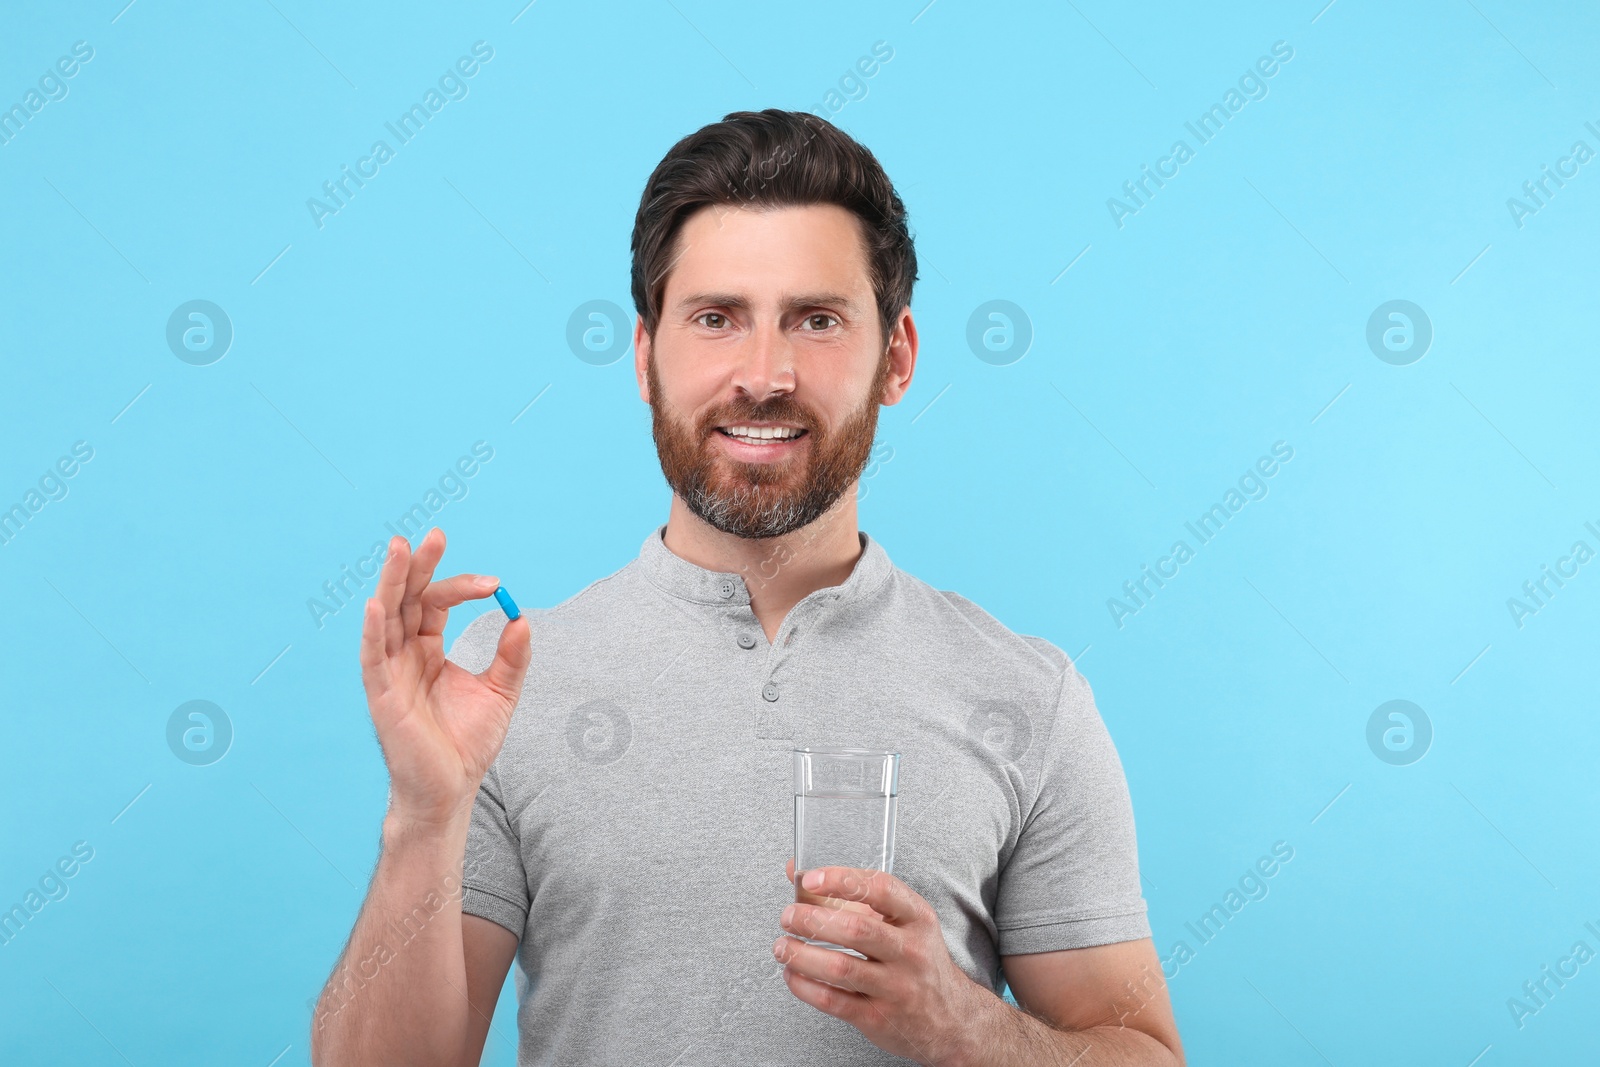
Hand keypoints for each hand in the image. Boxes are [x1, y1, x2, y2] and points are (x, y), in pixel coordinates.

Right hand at [359, 527, 530, 827]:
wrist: (452, 789)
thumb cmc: (467, 743)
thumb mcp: (500, 692)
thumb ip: (512, 657)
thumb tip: (523, 618)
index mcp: (427, 649)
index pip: (435, 603)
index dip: (462, 587)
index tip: (496, 584)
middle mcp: (404, 655)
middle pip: (406, 599)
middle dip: (418, 566)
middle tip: (436, 535)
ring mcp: (389, 673)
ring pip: (385, 617)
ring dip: (391, 582)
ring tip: (399, 547)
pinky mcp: (382, 696)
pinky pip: (372, 658)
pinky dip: (372, 631)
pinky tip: (377, 605)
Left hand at [776, 860, 988, 1066]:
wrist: (951, 1019)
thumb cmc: (917, 961)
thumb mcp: (900, 923)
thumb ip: (851, 896)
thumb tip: (796, 871)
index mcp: (917, 919)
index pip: (881, 889)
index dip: (841, 880)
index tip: (809, 878)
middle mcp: (910, 951)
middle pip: (856, 929)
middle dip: (812, 920)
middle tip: (788, 915)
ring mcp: (896, 987)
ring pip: (841, 968)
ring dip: (801, 955)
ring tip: (782, 946)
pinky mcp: (878, 1017)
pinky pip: (833, 1001)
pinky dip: (804, 986)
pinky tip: (792, 974)